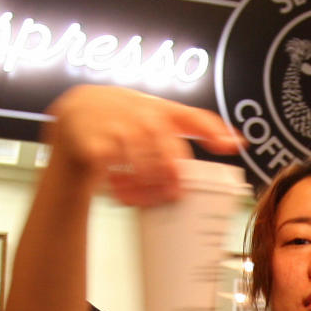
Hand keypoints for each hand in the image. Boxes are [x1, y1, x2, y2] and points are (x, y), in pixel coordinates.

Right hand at [43, 85, 241, 205]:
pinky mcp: (93, 143)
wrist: (74, 115)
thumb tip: (236, 141)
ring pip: (141, 163)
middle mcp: (140, 113)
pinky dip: (122, 190)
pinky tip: (124, 197)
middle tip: (175, 195)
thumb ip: (189, 128)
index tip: (233, 146)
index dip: (214, 131)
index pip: (193, 116)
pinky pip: (114, 172)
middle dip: (172, 175)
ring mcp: (115, 125)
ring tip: (148, 201)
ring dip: (147, 188)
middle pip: (166, 147)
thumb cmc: (122, 121)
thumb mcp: (152, 116)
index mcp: (160, 109)